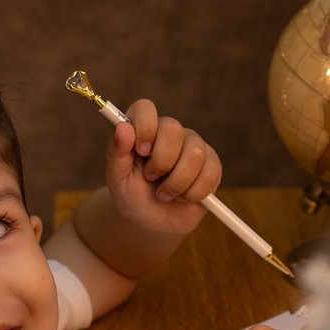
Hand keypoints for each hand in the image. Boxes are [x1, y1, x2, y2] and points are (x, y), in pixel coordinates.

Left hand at [105, 99, 221, 237]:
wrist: (153, 222)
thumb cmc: (133, 196)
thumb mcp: (118, 179)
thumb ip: (116, 153)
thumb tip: (123, 127)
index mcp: (143, 130)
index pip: (145, 108)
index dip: (145, 127)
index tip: (140, 151)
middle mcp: (169, 133)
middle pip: (173, 129)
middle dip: (161, 162)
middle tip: (151, 178)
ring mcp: (193, 146)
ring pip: (195, 154)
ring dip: (177, 183)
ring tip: (165, 194)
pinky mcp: (212, 165)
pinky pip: (210, 173)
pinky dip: (194, 193)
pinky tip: (183, 197)